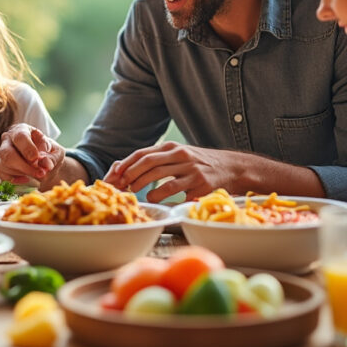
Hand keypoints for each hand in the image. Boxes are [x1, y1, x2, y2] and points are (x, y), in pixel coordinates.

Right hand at [0, 123, 64, 183]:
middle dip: (24, 167)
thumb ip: (52, 158)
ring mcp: (1, 152)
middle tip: (40, 174)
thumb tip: (45, 164)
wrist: (43, 161)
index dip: (27, 149)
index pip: (20, 137)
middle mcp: (7, 139)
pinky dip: (14, 179)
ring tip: (36, 175)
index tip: (36, 159)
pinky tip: (26, 179)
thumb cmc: (48, 153)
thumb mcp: (56, 152)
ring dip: (21, 173)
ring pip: (3, 165)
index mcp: (22, 130)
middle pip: (7, 153)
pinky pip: (1, 173)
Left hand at [103, 142, 253, 202]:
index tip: (114, 174)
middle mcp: (179, 155)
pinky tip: (153, 199)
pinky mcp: (199, 183)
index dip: (126, 164)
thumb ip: (159, 161)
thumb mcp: (180, 156)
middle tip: (121, 186)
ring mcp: (190, 168)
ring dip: (142, 184)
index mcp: (171, 148)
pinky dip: (160, 195)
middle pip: (147, 162)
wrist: (232, 167)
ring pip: (159, 174)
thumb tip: (130, 169)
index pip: (142, 153)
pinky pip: (174, 189)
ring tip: (134, 192)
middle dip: (130, 174)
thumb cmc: (200, 164)